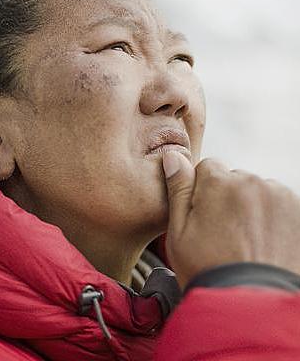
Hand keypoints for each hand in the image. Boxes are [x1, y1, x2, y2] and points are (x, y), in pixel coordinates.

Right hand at [163, 152, 299, 287]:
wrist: (251, 304)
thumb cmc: (208, 269)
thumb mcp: (179, 231)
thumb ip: (178, 189)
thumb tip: (173, 156)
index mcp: (218, 183)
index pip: (207, 168)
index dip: (201, 191)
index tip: (203, 215)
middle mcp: (250, 181)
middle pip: (233, 178)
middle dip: (226, 196)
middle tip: (223, 232)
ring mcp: (277, 195)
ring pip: (255, 190)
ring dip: (249, 205)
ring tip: (244, 239)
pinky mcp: (297, 209)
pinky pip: (276, 202)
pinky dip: (269, 215)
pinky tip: (261, 240)